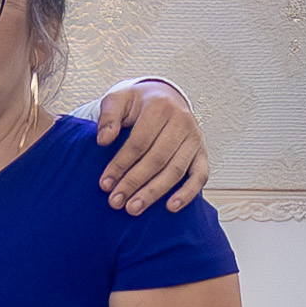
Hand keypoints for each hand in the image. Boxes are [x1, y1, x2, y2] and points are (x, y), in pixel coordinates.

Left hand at [96, 83, 208, 215]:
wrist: (164, 98)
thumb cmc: (137, 104)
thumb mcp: (118, 100)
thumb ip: (108, 116)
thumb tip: (104, 140)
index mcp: (160, 107)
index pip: (139, 142)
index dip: (121, 165)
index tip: (105, 184)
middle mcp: (182, 121)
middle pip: (157, 159)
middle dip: (134, 182)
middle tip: (115, 202)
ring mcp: (195, 138)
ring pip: (175, 170)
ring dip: (154, 192)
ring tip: (133, 208)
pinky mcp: (202, 153)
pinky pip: (200, 176)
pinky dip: (187, 193)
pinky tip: (171, 207)